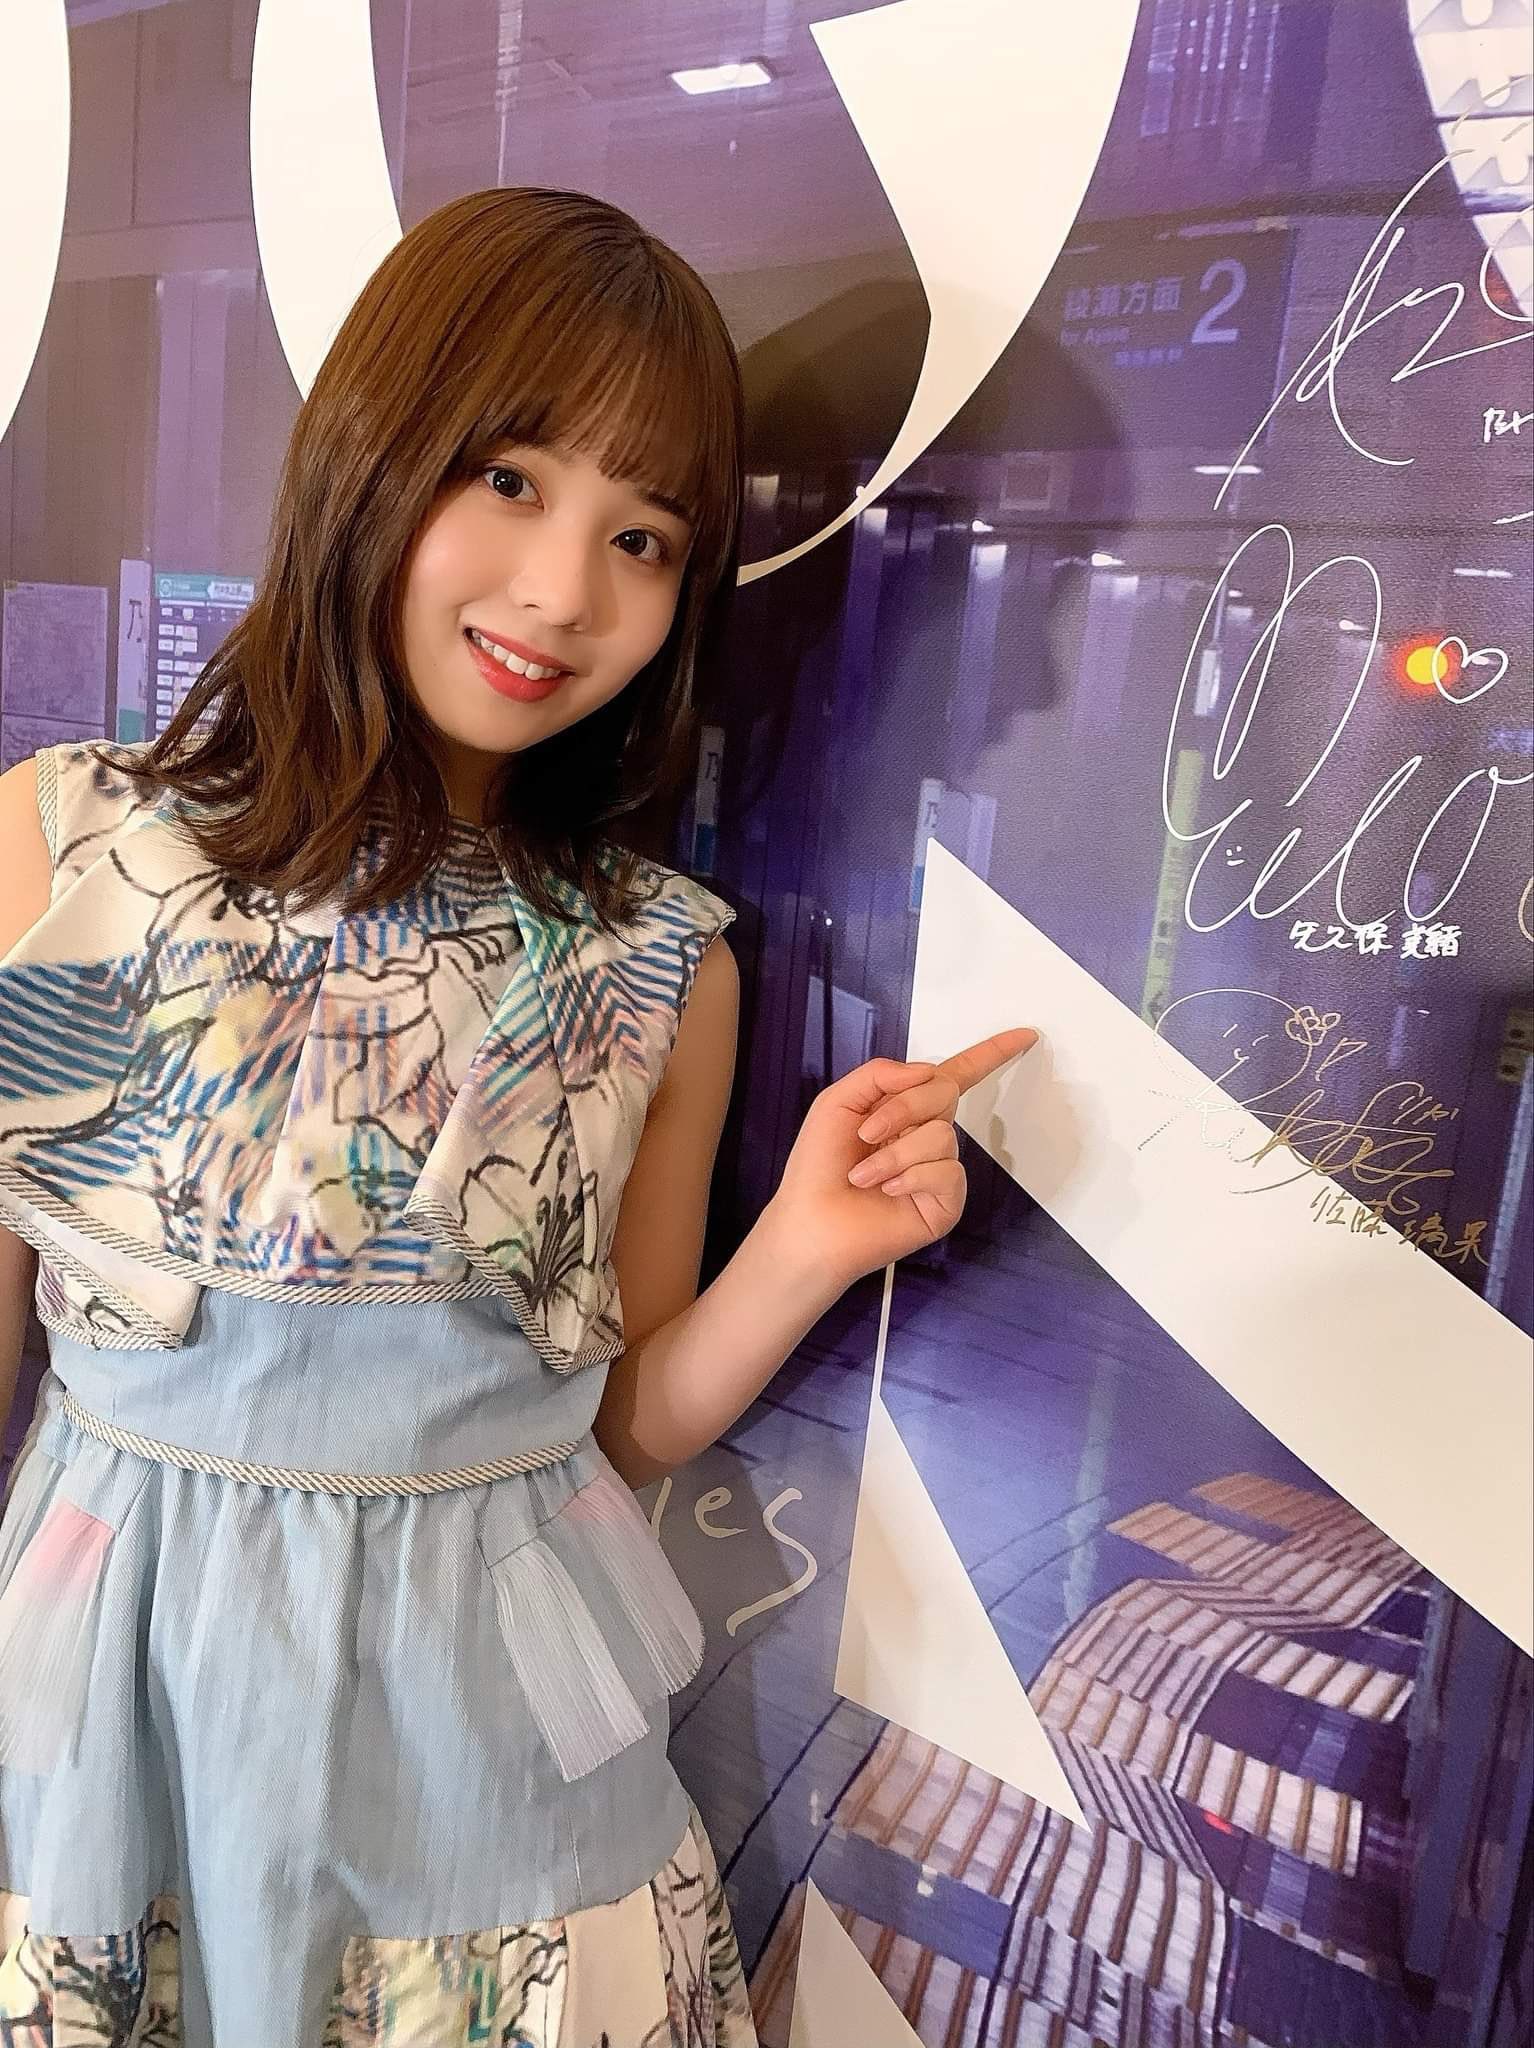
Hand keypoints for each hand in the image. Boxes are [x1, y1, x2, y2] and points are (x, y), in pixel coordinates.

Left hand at [764, 1027, 1038, 1289]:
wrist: (811, 1223)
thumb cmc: (817, 1167)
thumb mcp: (838, 1102)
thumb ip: (880, 1073)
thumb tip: (927, 1071)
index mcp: (907, 1109)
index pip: (955, 1074)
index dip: (990, 1054)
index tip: (1023, 1035)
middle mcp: (929, 1135)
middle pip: (945, 1092)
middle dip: (902, 1108)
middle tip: (866, 1132)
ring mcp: (940, 1169)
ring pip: (941, 1135)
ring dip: (894, 1153)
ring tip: (864, 1174)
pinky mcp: (946, 1202)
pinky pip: (946, 1172)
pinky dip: (910, 1177)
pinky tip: (887, 1190)